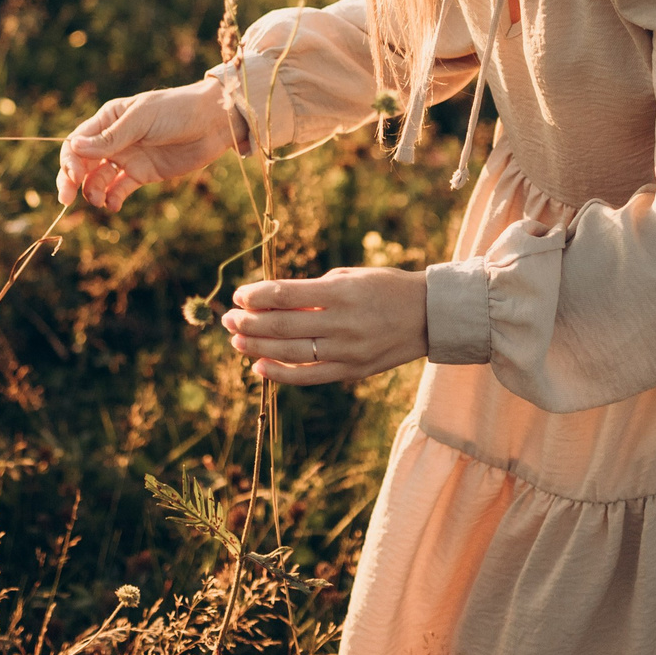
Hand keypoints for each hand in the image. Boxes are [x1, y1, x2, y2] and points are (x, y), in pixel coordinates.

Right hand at [57, 82, 237, 210]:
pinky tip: (114, 205)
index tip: (74, 175)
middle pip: (82, 162)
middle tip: (66, 199)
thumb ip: (111, 137)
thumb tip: (74, 148)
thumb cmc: (177, 110)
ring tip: (100, 201)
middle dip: (71, 180)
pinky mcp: (143, 174)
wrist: (214, 122)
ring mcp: (128, 157)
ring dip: (93, 192)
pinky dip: (113, 199)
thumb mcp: (142, 120)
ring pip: (98, 179)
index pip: (77, 142)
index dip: (70, 159)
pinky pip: (120, 189)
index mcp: (109, 119)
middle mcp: (114, 139)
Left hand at [222, 268, 429, 385]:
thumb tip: (268, 302)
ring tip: (236, 339)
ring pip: (290, 352)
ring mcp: (347, 351)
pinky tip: (259, 365)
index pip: (285, 294)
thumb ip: (311, 291)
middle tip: (228, 318)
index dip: (255, 296)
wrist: (428, 316)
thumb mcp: (349, 278)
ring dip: (256, 346)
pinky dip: (280, 373)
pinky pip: (309, 376)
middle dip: (248, 321)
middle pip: (282, 325)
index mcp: (341, 292)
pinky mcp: (352, 371)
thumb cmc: (383, 288)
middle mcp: (342, 323)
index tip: (239, 295)